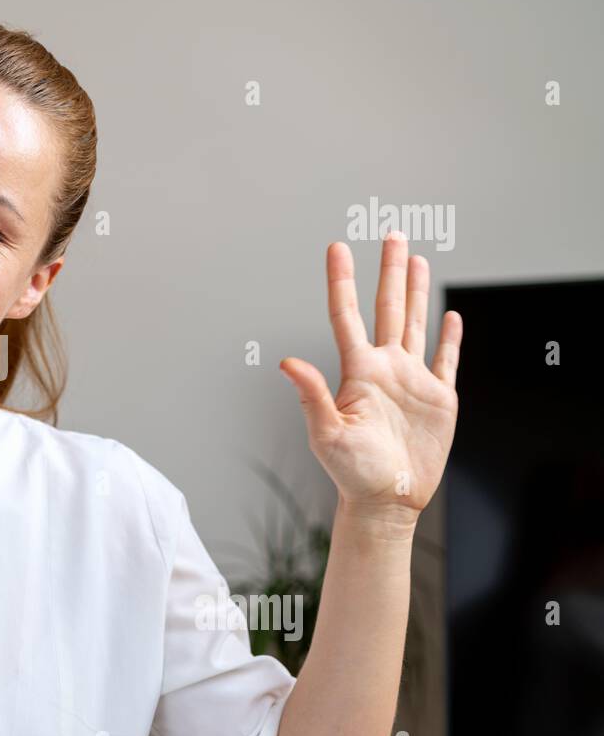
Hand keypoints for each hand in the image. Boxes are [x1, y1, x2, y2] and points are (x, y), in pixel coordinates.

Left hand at [279, 231, 462, 522]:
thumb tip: (286, 362)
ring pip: (414, 323)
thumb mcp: (327, 434)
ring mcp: (412, 380)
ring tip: (416, 259)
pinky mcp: (438, 398)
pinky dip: (449, 337)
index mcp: (358, 372)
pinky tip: (448, 316)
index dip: (342, 280)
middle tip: (393, 234)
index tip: (337, 247)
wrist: (387, 501)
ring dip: (416, 291)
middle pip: (387, 308)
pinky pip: (445, 360)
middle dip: (390, 270)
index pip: (347, 315)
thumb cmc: (352, 473)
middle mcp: (384, 368)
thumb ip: (311, 396)